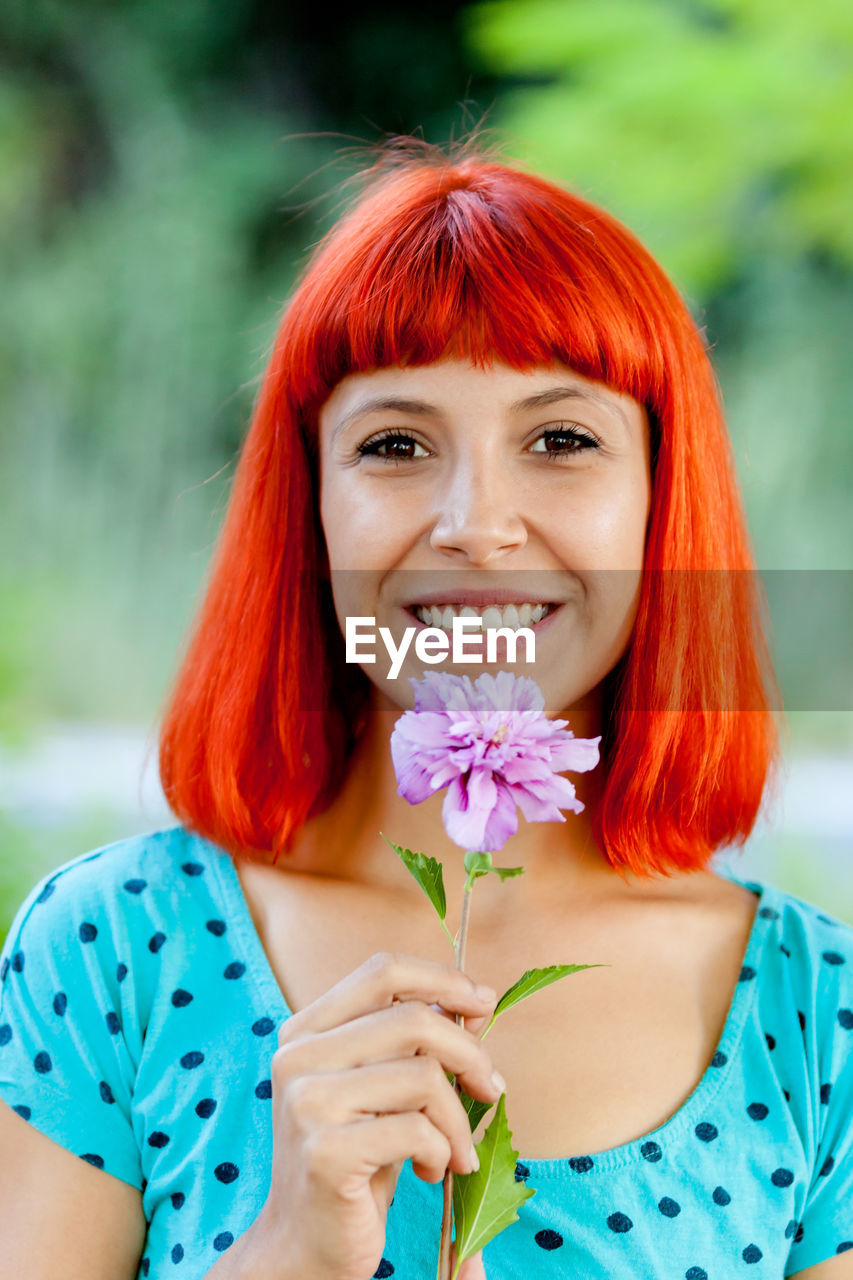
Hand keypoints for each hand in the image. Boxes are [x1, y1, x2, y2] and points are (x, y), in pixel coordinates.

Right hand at [244, 951, 501, 1279]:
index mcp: (306, 1029)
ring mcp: (307, 1102)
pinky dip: (443, 1151)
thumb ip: (411, 1042)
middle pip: (414, 1019)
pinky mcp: (326, 1152)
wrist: (305, 1245)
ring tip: (456, 1150)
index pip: (384, 971)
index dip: (443, 980)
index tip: (483, 1005)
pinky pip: (418, 1131)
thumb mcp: (380, 1088)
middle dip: (470, 1054)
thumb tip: (475, 1002)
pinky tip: (432, 1171)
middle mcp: (298, 1056)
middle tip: (490, 1090)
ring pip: (424, 1076)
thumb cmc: (355, 1160)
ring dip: (459, 1119)